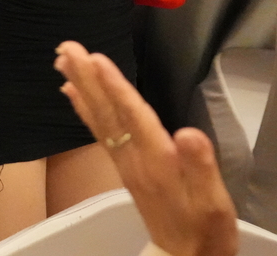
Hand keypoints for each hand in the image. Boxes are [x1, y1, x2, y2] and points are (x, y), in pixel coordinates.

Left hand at [56, 42, 239, 255]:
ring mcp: (126, 163)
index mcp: (158, 161)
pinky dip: (85, 109)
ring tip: (62, 59)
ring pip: (99, 118)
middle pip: (108, 112)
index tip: (95, 59)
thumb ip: (201, 166)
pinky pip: (99, 131)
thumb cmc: (207, 229)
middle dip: (87, 78)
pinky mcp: (125, 167)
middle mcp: (134, 158)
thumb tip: (187, 133)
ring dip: (81, 87)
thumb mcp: (214, 200)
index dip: (115, 87)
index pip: (132, 117)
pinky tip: (72, 92)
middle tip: (66, 47)